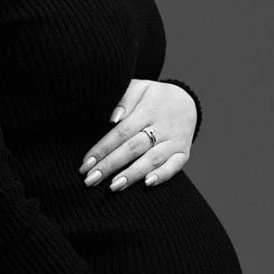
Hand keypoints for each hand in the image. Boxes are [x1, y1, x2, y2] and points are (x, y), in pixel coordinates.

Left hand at [78, 79, 196, 191]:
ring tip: (113, 186)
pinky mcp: (183, 152)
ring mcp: (173, 141)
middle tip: (90, 180)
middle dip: (110, 165)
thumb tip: (113, 119)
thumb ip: (125, 99)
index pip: (121, 132)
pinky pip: (175, 166)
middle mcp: (161, 127)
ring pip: (152, 159)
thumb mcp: (140, 87)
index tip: (86, 163)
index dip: (103, 148)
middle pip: (132, 149)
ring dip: (132, 174)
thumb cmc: (155, 96)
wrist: (187, 101)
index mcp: (147, 110)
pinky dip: (163, 175)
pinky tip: (147, 184)